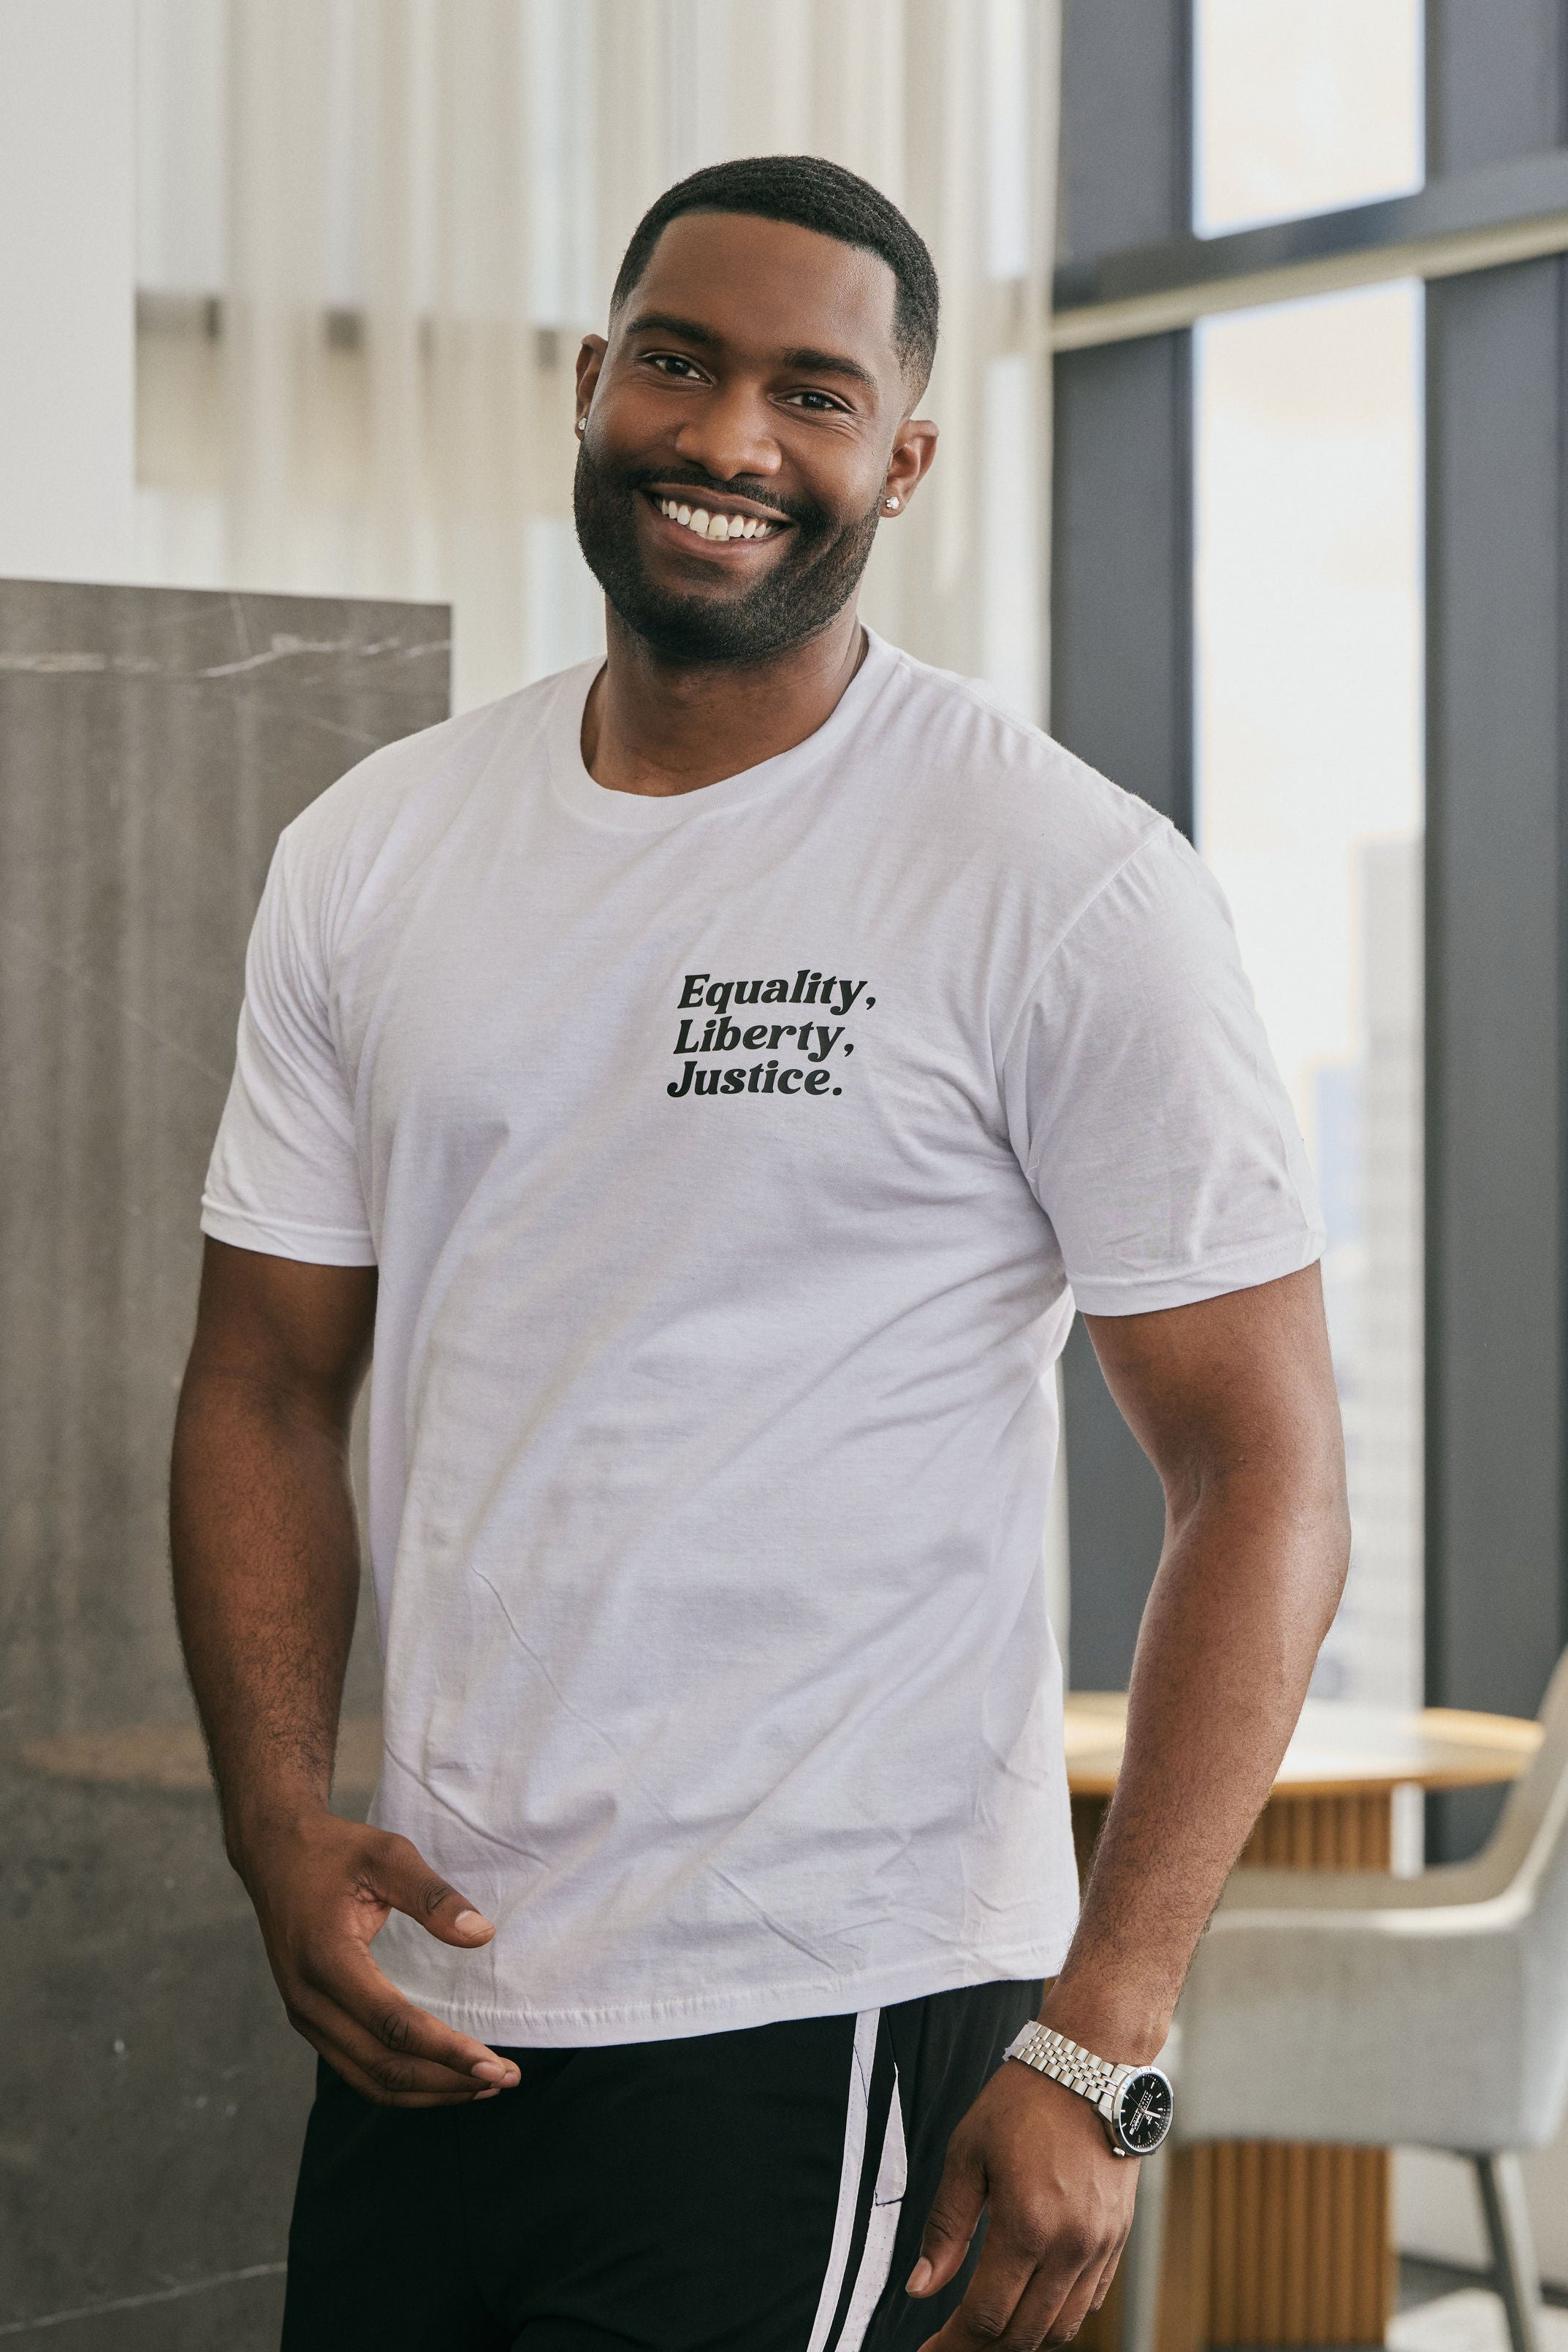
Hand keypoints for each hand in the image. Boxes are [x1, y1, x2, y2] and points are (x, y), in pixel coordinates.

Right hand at [238, 1809, 521, 2106]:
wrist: (274, 1853)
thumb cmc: (334, 1851)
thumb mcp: (387, 1856)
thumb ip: (433, 1896)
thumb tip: (482, 1935)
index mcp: (327, 1959)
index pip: (394, 2025)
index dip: (446, 2051)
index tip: (495, 2065)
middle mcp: (309, 2000)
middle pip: (383, 2065)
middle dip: (447, 2080)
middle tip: (505, 2079)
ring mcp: (305, 2016)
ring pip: (369, 2079)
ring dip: (427, 2090)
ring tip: (481, 2086)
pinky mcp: (309, 2020)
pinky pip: (356, 2068)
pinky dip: (400, 2082)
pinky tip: (438, 2077)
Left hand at [908, 2057, 1138, 2349]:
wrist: (1091, 2066)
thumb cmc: (1025, 2101)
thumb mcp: (967, 2153)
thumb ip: (945, 2227)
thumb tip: (922, 2287)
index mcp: (1027, 2225)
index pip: (986, 2317)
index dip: (952, 2345)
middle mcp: (1070, 2245)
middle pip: (1024, 2335)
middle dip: (982, 2351)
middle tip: (952, 2347)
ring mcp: (1100, 2245)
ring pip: (1061, 2328)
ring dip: (1022, 2341)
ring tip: (987, 2334)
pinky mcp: (1118, 2238)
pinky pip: (1090, 2302)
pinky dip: (1059, 2318)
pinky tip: (1031, 2307)